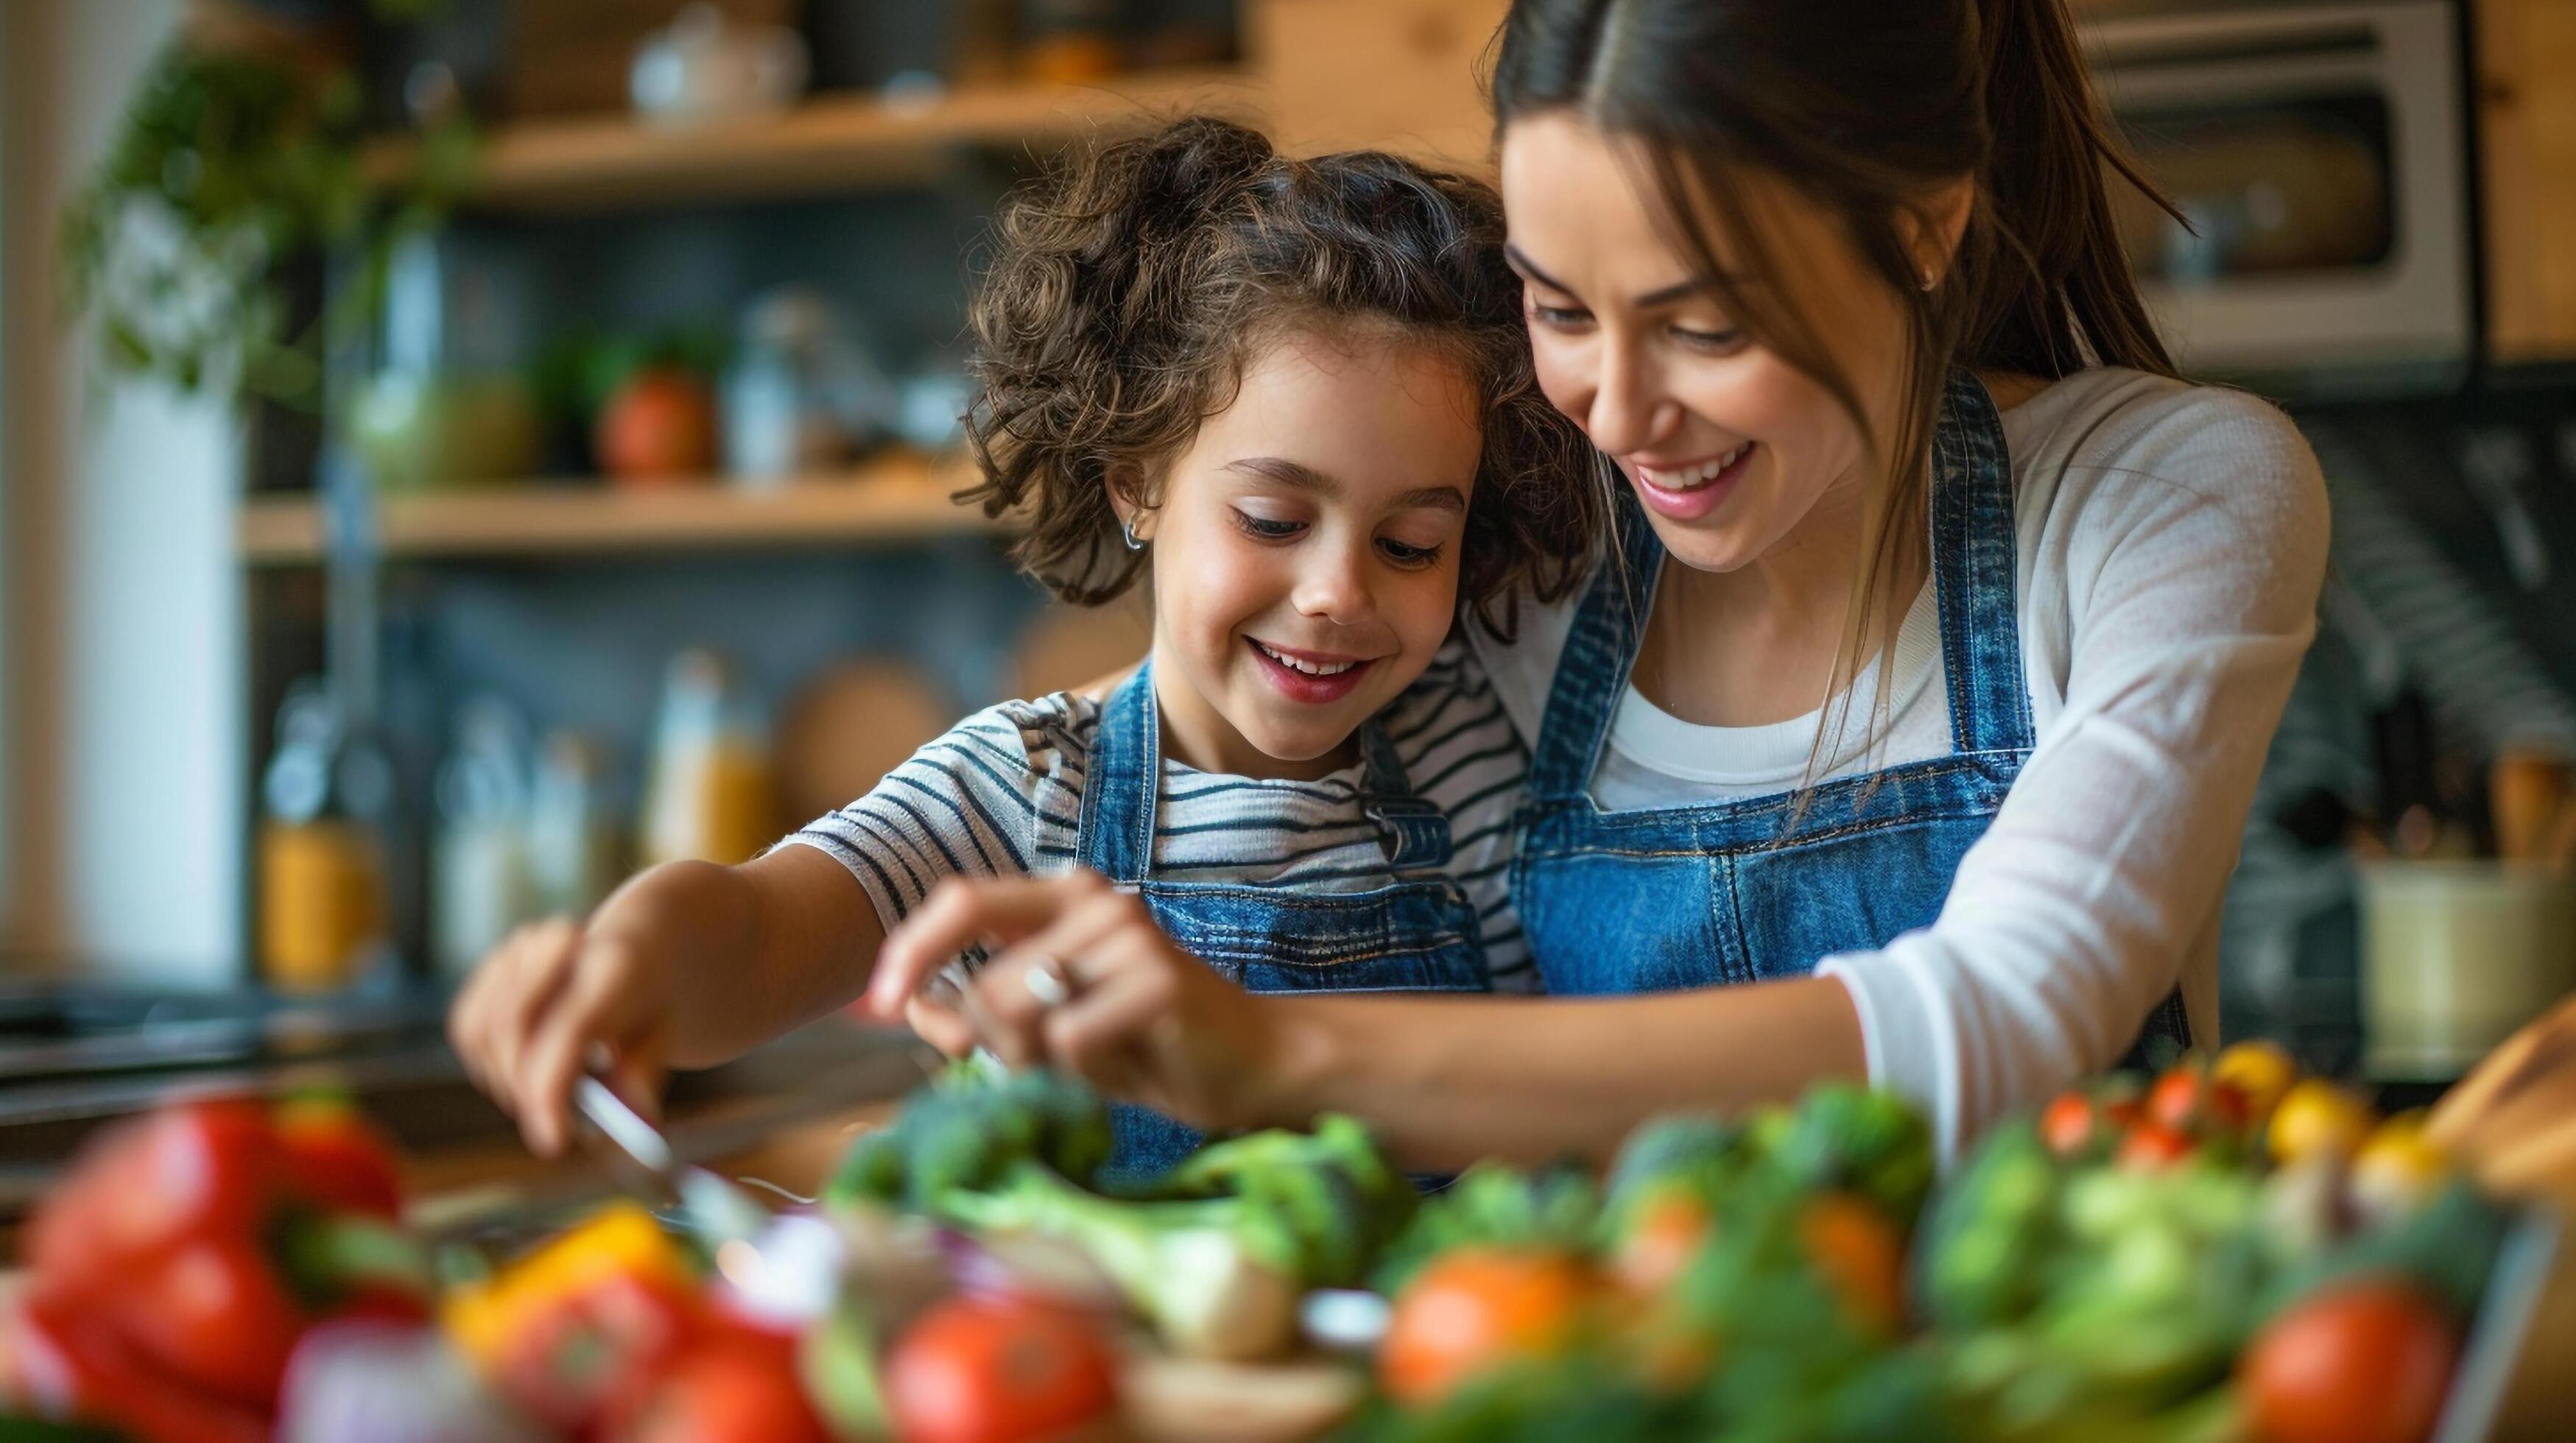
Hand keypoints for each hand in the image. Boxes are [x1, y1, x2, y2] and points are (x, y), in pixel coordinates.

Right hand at [446, 916, 673, 1157]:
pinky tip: (522, 1063)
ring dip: (506, 1078)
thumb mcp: (663, 1038)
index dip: (550, 1090)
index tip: (552, 1142)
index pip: (569, 1029)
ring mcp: (519, 951)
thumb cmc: (647, 1006)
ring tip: (545, 1090)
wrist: (634, 950)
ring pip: (484, 1032)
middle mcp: (560, 943)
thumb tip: (628, 1117)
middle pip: (514, 1029)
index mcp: (616, 965)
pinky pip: (469, 1027)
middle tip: (550, 1127)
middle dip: (524, 1090)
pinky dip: (489, 1060)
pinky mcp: (490, 967)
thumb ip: (642, 1076)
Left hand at [866, 871, 1286, 1131]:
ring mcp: (1130, 936)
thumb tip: (910, 1006)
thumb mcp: (1054, 1028)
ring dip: (1039, 1064)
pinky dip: (1084, 1077)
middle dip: (995, 1048)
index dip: (909, 950)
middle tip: (1050, 1069)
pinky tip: (1129, 1068)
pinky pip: (1067, 1043)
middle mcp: (1097, 901)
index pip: (963, 899)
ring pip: (1017, 1013)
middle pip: (984, 984)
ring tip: (1096, 1064)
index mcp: (1069, 897)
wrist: (1258, 1067)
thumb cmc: (1152, 1047)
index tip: (876, 1004)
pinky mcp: (1157, 982)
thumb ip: (985, 1012)